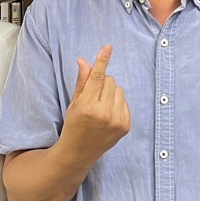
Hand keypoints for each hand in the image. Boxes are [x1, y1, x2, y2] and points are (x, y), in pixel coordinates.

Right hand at [63, 45, 130, 161]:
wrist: (79, 152)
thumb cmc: (73, 125)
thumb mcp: (74, 103)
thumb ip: (81, 81)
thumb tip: (83, 60)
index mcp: (87, 106)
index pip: (96, 77)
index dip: (102, 61)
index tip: (108, 47)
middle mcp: (104, 113)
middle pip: (109, 81)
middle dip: (101, 83)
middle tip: (93, 97)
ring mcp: (117, 121)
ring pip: (119, 89)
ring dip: (110, 93)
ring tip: (100, 106)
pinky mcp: (126, 126)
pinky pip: (125, 101)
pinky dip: (117, 103)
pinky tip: (108, 114)